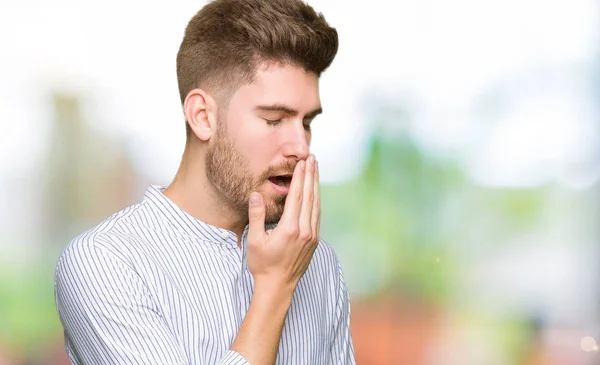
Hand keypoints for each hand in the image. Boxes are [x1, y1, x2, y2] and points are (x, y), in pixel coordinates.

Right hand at [246, 154, 319, 289]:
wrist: (278, 287)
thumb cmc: (263, 265)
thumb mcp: (254, 240)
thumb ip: (257, 216)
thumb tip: (255, 194)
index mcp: (290, 228)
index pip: (297, 196)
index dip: (300, 177)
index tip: (302, 162)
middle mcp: (304, 230)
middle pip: (309, 196)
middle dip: (311, 176)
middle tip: (312, 158)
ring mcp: (312, 236)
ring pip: (316, 204)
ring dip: (316, 185)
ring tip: (316, 170)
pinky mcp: (314, 240)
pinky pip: (317, 215)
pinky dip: (316, 200)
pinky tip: (315, 192)